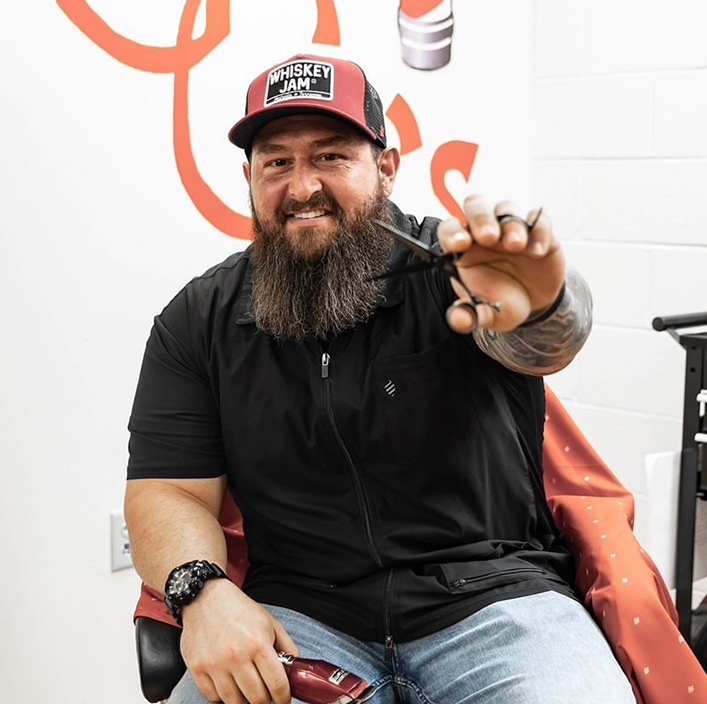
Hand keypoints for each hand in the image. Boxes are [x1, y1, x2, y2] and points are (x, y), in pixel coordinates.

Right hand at [180, 579, 298, 703]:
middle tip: (266, 695)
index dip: (283, 698)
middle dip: (265, 701)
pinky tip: (228, 681)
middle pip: (256, 699)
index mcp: (258, 643)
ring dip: (244, 700)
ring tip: (247, 688)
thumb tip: (295, 670)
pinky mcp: (197, 668)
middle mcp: (236, 656)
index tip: (283, 700)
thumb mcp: (270, 623)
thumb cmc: (239, 610)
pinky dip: (222, 695)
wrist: (206, 598)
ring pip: (234, 702)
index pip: (277, 685)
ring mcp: (214, 664)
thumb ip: (287, 647)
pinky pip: (212, 696)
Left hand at [437, 195, 564, 332]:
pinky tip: (537, 252)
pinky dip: (538, 231)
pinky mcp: (538, 231)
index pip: (450, 229)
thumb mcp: (487, 315)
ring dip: (511, 225)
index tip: (460, 244)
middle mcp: (485, 234)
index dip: (452, 232)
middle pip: (476, 206)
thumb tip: (457, 318)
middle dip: (480, 218)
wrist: (535, 305)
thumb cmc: (503, 303)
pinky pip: (538, 219)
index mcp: (464, 250)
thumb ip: (471, 316)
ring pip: (506, 208)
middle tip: (488, 236)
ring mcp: (511, 229)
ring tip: (515, 246)